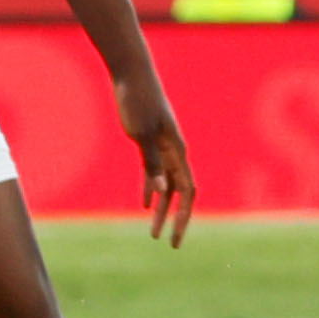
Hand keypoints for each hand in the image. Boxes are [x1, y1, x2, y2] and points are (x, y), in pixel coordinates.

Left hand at [117, 65, 194, 242]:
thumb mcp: (140, 134)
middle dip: (175, 219)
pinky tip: (143, 203)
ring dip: (161, 207)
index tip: (175, 240)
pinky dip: (150, 188)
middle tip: (170, 243)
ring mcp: (163, 147)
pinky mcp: (149, 141)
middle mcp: (174, 151)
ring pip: (166, 184)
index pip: (187, 192)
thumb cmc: (137, 101)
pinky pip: (154, 171)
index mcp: (177, 151)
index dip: (184, 218)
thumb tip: (159, 191)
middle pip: (179, 192)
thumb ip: (151, 162)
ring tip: (152, 231)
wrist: (131, 74)